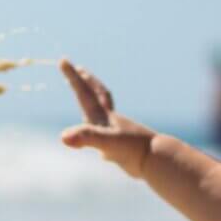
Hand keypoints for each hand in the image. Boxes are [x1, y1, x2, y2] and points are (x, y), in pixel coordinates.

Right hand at [58, 60, 156, 179]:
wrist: (157, 160)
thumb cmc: (133, 150)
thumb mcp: (107, 143)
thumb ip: (86, 137)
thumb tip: (63, 137)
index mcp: (103, 116)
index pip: (84, 92)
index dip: (72, 77)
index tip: (63, 60)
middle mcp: (109, 120)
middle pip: (96, 94)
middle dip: (85, 81)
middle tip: (77, 68)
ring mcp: (116, 131)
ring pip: (103, 110)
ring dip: (95, 99)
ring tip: (88, 95)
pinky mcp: (120, 145)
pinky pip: (107, 132)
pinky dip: (100, 130)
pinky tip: (99, 138)